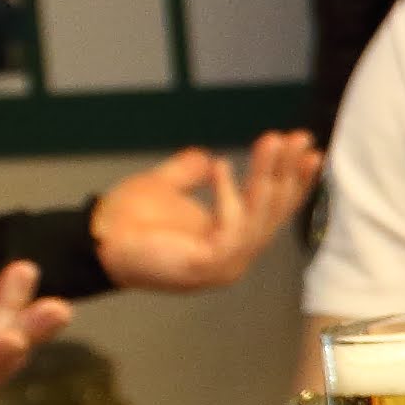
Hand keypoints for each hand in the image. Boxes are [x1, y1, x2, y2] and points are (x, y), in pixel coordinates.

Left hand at [92, 132, 321, 291]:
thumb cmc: (126, 220)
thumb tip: (204, 155)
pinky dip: (230, 197)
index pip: (272, 211)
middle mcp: (234, 256)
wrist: (96, 240)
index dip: (293, 181)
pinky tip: (221, 167)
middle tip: (298, 138)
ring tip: (271, 142)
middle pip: (273, 213)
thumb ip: (188, 174)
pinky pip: (231, 228)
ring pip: (258, 218)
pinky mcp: (207, 266)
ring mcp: (223, 265)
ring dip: (267, 176)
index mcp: (230, 240)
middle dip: (288, 172)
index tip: (308, 149)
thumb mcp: (165, 187)